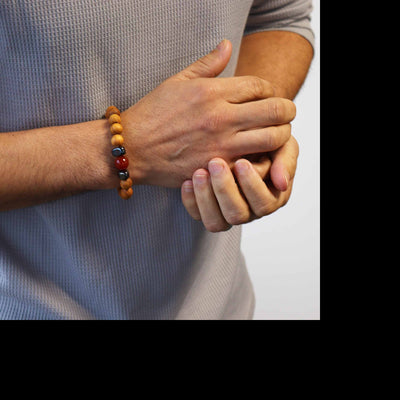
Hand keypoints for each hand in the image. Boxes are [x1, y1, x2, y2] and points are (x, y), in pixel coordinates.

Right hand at [120, 39, 295, 186]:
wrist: (132, 149)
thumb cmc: (152, 115)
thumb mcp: (176, 81)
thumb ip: (207, 64)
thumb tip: (227, 45)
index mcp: (212, 92)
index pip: (261, 86)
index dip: (271, 90)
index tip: (267, 97)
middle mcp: (221, 117)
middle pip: (277, 111)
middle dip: (286, 111)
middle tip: (282, 115)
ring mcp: (222, 144)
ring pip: (273, 138)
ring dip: (280, 135)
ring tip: (274, 134)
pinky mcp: (218, 167)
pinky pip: (255, 163)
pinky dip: (263, 158)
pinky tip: (256, 154)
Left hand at [181, 136, 298, 231]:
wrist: (239, 139)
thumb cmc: (264, 141)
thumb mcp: (281, 144)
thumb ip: (286, 160)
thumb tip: (282, 183)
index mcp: (271, 198)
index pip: (263, 204)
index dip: (251, 185)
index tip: (240, 162)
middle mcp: (250, 210)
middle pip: (237, 215)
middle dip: (225, 189)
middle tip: (215, 162)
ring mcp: (227, 213)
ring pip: (216, 222)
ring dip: (206, 197)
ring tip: (199, 172)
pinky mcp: (208, 211)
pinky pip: (197, 216)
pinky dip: (191, 201)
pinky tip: (187, 181)